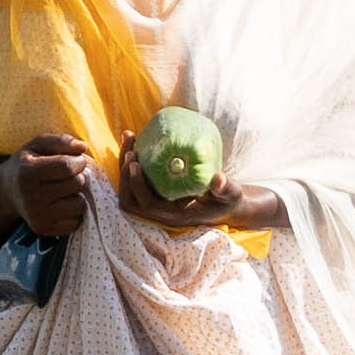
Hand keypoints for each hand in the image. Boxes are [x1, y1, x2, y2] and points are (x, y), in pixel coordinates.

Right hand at [1, 133, 92, 236]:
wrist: (8, 191)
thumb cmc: (28, 163)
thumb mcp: (38, 144)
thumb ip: (61, 141)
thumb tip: (83, 147)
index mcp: (28, 172)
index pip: (68, 167)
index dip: (79, 162)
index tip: (75, 161)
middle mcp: (31, 196)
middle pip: (76, 184)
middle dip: (79, 176)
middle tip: (68, 176)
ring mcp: (37, 216)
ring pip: (79, 205)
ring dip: (77, 196)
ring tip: (64, 190)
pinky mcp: (43, 229)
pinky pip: (76, 222)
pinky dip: (74, 212)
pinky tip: (62, 204)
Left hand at [118, 130, 284, 228]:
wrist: (224, 204)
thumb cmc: (226, 200)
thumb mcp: (231, 194)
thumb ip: (225, 188)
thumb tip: (218, 179)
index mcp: (175, 215)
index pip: (148, 205)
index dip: (137, 185)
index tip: (136, 163)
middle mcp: (160, 212)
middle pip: (130, 200)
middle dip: (124, 176)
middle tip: (131, 149)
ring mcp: (155, 203)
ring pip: (128, 191)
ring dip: (123, 167)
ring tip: (130, 139)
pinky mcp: (154, 192)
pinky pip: (134, 180)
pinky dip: (130, 162)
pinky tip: (136, 140)